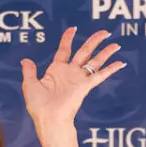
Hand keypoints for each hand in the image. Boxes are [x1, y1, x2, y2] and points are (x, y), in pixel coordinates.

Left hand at [20, 26, 123, 144]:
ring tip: (116, 44)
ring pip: (95, 61)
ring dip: (106, 52)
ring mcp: (79, 79)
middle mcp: (70, 72)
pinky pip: (100, 75)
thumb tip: (25, 60)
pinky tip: (120, 63)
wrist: (48, 118)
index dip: (68, 39)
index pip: (64, 50)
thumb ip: (29, 71)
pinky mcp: (85, 86)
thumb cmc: (38, 106)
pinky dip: (111, 69)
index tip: (73, 28)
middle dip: (94, 41)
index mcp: (56, 70)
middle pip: (84, 52)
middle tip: (105, 32)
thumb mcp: (29, 85)